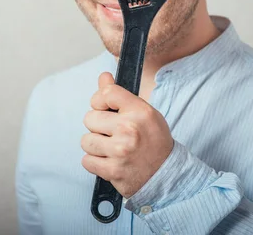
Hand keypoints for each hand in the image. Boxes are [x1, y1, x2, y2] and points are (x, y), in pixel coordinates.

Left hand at [81, 72, 173, 197]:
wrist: (166, 175)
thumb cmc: (153, 141)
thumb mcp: (143, 113)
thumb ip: (120, 95)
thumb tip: (104, 77)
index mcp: (139, 111)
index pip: (105, 93)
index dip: (99, 100)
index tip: (104, 108)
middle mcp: (129, 129)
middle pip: (90, 118)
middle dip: (97, 126)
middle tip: (112, 133)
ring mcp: (120, 151)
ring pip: (86, 141)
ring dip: (95, 145)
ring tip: (112, 148)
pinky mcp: (112, 171)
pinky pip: (86, 161)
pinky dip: (95, 162)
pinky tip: (110, 161)